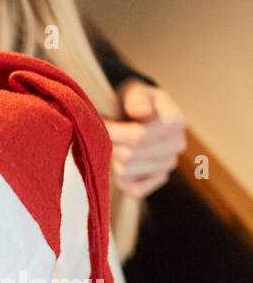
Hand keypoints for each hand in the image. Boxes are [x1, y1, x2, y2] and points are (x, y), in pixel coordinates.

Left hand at [105, 81, 186, 199]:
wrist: (134, 116)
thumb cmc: (132, 102)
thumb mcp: (133, 92)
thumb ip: (136, 99)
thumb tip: (142, 113)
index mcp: (176, 120)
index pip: (139, 137)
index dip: (115, 133)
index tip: (103, 123)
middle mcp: (178, 144)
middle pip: (130, 155)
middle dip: (111, 146)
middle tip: (106, 136)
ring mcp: (169, 164)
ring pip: (127, 172)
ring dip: (113, 161)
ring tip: (116, 146)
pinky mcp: (159, 179)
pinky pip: (134, 190)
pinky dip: (121, 180)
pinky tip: (121, 164)